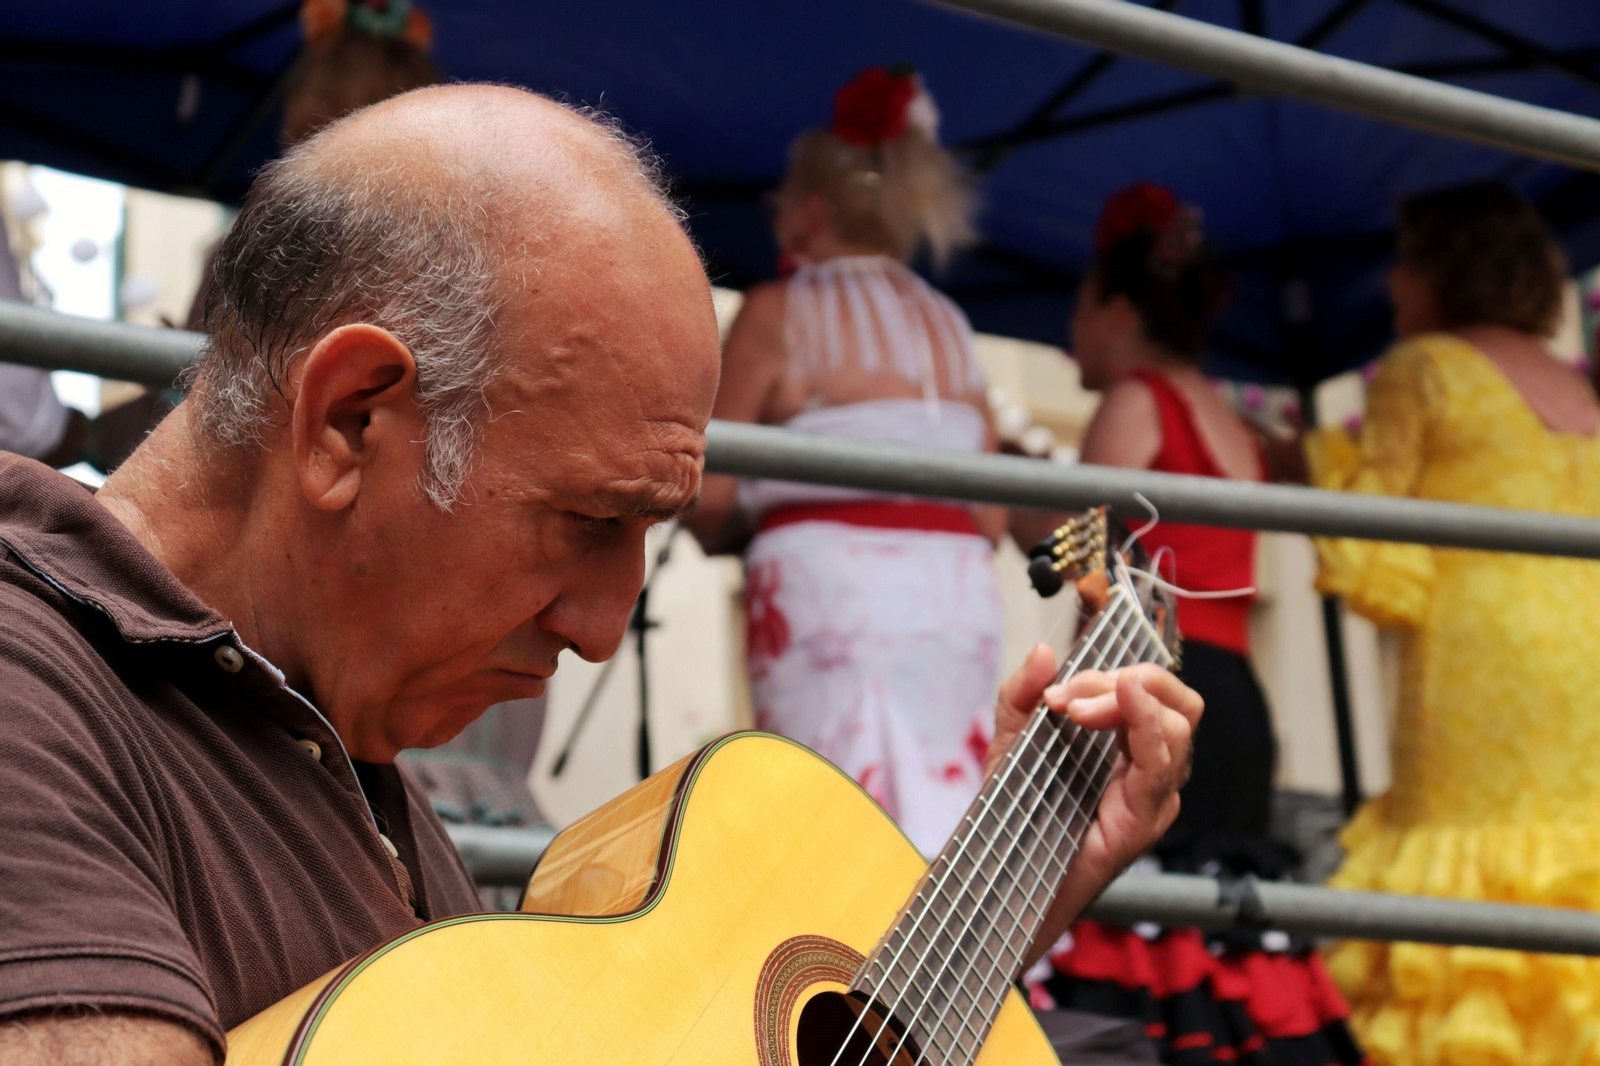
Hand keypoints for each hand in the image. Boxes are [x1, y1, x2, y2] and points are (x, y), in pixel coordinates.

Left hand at [985, 644, 1203, 965]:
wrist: (1003, 877)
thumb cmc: (1016, 814)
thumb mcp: (1011, 742)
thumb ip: (1022, 695)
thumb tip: (1044, 652)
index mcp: (1126, 747)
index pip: (1147, 691)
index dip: (1107, 675)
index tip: (1059, 689)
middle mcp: (1149, 768)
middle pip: (1175, 700)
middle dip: (1125, 680)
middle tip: (1072, 697)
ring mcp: (1153, 794)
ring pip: (1178, 723)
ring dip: (1128, 700)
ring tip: (1076, 710)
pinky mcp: (1145, 820)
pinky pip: (1163, 764)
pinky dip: (1150, 725)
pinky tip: (1126, 702)